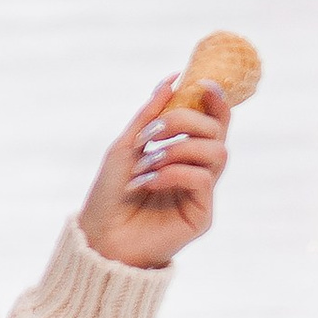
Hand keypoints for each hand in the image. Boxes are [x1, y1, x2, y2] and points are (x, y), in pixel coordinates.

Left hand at [77, 77, 230, 271]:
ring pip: (217, 152)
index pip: (211, 122)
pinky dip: (173, 173)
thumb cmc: (110, 195)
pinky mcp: (202, 214)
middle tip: (152, 133)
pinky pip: (202, 179)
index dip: (214, 101)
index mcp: (183, 153)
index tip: (201, 84)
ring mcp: (201, 192)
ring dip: (177, 148)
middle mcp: (197, 170)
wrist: (100, 237)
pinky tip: (147, 182)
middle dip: (185, 121)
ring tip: (146, 161)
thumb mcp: (126, 146)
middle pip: (218, 131)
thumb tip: (171, 80)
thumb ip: (150, 115)